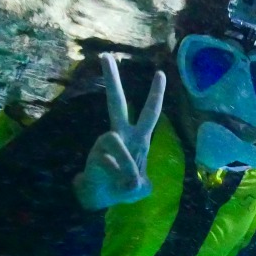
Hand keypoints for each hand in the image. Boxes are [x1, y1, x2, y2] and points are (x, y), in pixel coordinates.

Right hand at [73, 54, 165, 210]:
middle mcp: (121, 134)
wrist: (99, 199)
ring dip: (125, 166)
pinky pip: (110, 160)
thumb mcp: (142, 188)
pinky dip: (115, 174)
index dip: (156, 95)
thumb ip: (141, 181)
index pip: (150, 113)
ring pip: (116, 140)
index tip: (160, 73)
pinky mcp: (95, 152)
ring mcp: (106, 141)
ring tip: (124, 182)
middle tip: (105, 56)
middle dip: (111, 80)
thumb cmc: (122, 188)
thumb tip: (129, 177)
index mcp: (139, 138)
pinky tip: (110, 181)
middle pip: (117, 103)